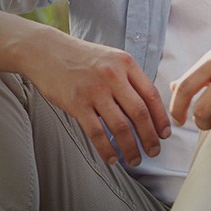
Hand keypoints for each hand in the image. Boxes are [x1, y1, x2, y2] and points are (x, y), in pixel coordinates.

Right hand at [19, 31, 170, 165]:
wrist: (46, 51)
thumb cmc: (80, 58)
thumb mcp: (110, 58)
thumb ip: (129, 78)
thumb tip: (148, 107)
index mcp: (125, 63)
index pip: (151, 95)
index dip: (160, 118)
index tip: (164, 134)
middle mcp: (113, 76)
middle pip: (139, 113)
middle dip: (150, 137)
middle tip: (154, 151)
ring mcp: (94, 90)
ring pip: (120, 126)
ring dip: (130, 148)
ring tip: (135, 159)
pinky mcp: (77, 103)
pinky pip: (97, 132)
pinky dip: (106, 148)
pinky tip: (111, 158)